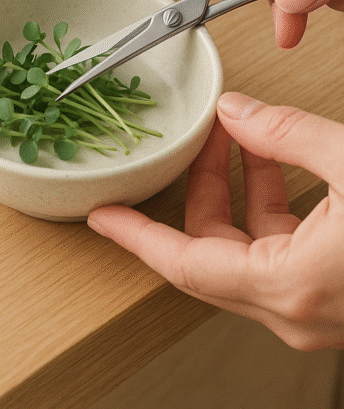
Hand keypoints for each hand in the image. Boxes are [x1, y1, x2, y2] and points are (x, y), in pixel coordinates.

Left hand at [88, 92, 343, 350]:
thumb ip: (287, 135)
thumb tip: (238, 113)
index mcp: (288, 286)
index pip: (184, 264)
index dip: (137, 235)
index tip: (102, 215)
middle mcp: (297, 310)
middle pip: (212, 249)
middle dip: (197, 184)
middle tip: (195, 139)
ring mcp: (317, 309)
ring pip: (250, 249)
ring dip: (237, 188)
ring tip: (237, 135)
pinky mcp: (335, 296)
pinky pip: (283, 253)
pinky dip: (270, 204)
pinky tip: (275, 162)